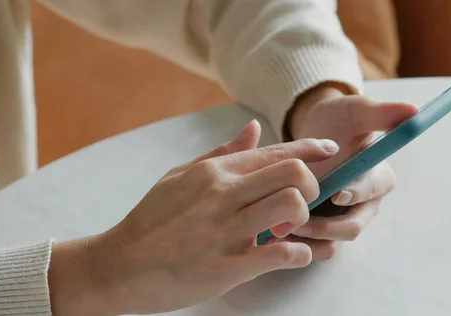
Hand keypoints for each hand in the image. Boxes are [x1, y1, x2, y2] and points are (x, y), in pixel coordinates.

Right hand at [47, 120, 339, 314]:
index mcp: (214, 171)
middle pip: (294, 172)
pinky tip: (290, 255)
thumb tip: (254, 128)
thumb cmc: (151, 220)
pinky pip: (281, 254)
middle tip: (305, 201)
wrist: (119, 264)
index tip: (331, 151)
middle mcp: (222, 194)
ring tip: (290, 229)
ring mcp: (226, 230)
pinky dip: (298, 255)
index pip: (275, 150)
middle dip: (313, 185)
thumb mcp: (180, 176)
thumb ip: (221, 153)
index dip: (311, 149)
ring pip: (292, 206)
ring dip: (304, 219)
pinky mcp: (227, 266)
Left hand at [276, 83, 417, 259]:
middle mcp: (364, 205)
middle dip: (325, 226)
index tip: (338, 192)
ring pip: (332, 243)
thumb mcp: (356, 111)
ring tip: (279, 229)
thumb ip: (381, 113)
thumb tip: (413, 110)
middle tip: (298, 220)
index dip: (357, 192)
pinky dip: (295, 245)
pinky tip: (272, 234)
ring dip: (307, 240)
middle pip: (352, 226)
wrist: (309, 135)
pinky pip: (312, 246)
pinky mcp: (322, 230)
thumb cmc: (336, 120)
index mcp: (378, 178)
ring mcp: (341, 219)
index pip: (372, 190)